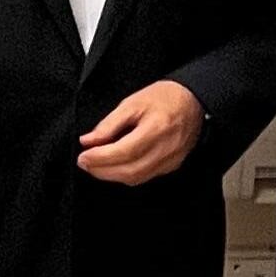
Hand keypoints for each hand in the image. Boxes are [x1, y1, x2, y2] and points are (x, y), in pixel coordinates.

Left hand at [77, 80, 204, 185]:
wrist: (193, 102)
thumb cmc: (164, 98)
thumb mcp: (132, 103)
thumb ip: (109, 124)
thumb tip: (88, 141)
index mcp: (156, 129)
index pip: (124, 152)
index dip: (100, 158)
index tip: (83, 156)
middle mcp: (166, 149)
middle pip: (129, 170)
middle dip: (102, 170)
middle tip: (84, 163)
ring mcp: (171, 160)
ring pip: (136, 178)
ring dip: (111, 175)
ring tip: (95, 166)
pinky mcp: (172, 166)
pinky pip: (145, 177)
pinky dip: (125, 175)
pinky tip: (114, 167)